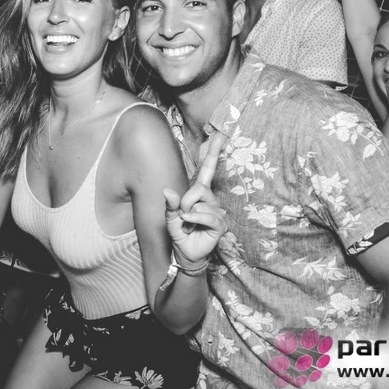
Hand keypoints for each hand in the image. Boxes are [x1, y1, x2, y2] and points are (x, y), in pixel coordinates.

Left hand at [164, 133, 227, 266]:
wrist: (185, 253)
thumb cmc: (179, 233)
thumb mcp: (170, 218)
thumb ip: (170, 204)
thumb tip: (168, 191)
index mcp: (199, 193)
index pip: (208, 170)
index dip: (214, 153)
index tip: (220, 135)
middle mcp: (211, 199)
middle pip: (198, 188)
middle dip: (185, 202)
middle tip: (182, 215)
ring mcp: (217, 211)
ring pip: (201, 204)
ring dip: (189, 216)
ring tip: (189, 225)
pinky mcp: (220, 224)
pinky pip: (208, 216)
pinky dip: (195, 220)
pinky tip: (191, 226)